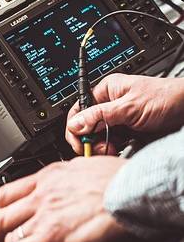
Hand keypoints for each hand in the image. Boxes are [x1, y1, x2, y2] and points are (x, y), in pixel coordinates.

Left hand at [0, 157, 128, 241]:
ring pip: (6, 232)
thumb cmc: (119, 176)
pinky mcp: (51, 237)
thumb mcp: (86, 166)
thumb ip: (71, 177)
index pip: (12, 191)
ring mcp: (43, 215)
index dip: (0, 207)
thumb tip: (72, 183)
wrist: (133, 186)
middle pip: (2, 212)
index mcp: (49, 176)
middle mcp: (41, 193)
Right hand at [66, 74, 183, 153]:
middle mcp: (109, 104)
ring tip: (112, 150)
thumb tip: (75, 124)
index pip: (78, 110)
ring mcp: (118, 118)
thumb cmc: (166, 98)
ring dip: (102, 146)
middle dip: (91, 139)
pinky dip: (112, 148)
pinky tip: (118, 150)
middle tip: (101, 149)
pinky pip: (111, 142)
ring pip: (98, 136)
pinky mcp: (127, 131)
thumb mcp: (129, 108)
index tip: (81, 143)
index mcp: (105, 91)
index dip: (76, 128)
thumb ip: (100, 116)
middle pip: (86, 126)